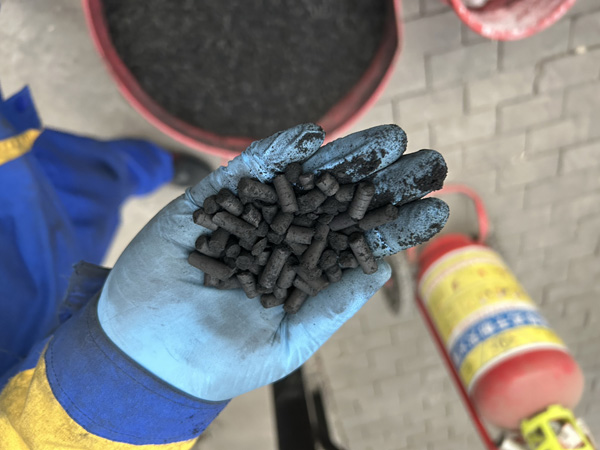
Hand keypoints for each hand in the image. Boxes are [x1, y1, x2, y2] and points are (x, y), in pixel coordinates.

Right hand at [97, 123, 447, 400]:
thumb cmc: (217, 360)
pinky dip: (276, 150)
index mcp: (305, 271)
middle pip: (342, 201)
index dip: (397, 223)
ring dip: (346, 156)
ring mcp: (250, 215)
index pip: (360, 241)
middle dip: (384, 180)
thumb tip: (383, 270)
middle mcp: (284, 237)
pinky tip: (311, 137)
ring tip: (389, 139)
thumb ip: (331, 305)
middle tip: (429, 160)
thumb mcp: (287, 342)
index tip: (436, 207)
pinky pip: (245, 168)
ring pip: (304, 178)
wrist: (146, 355)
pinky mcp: (210, 200)